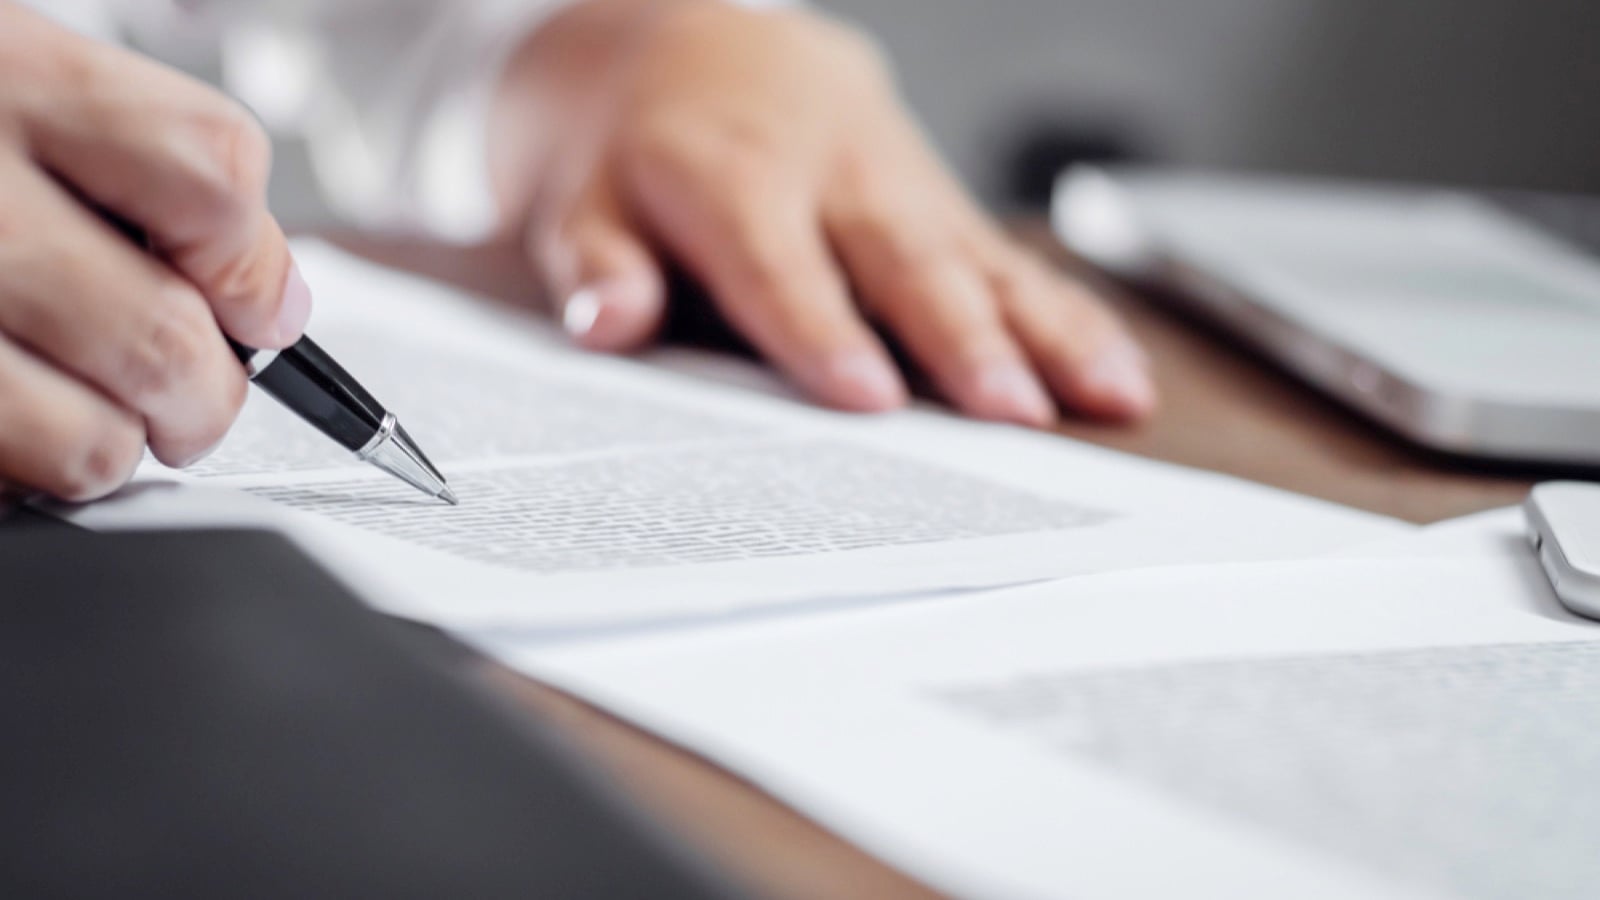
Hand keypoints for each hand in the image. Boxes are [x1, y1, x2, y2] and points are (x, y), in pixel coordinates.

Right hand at [0, 3, 306, 500]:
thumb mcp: (0, 65)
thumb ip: (133, 156)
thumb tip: (270, 300)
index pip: (210, 176)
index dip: (250, 260)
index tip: (249, 301)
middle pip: (164, 336)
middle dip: (204, 397)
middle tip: (189, 399)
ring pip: (82, 443)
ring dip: (106, 450)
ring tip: (83, 419)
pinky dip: (13, 472)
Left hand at [494, 0, 1155, 425]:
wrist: (698, 41)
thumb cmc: (636, 148)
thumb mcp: (576, 199)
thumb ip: (595, 265)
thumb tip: (608, 326)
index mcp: (728, 175)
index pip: (778, 263)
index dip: (822, 330)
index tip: (869, 399)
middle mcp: (830, 172)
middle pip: (902, 259)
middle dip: (961, 338)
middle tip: (1012, 415)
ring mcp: (899, 181)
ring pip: (980, 256)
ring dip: (1046, 331)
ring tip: (1108, 400)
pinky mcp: (941, 200)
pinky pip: (1010, 256)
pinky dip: (1069, 313)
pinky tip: (1119, 373)